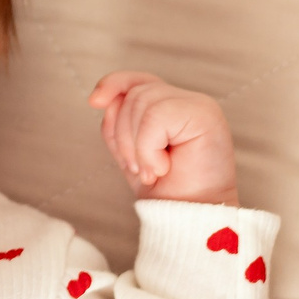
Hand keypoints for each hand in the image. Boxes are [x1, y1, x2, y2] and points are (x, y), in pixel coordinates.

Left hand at [92, 71, 237, 204]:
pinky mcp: (205, 114)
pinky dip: (149, 148)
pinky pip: (156, 116)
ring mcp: (198, 104)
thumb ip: (118, 124)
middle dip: (124, 136)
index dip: (113, 84)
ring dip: (138, 146)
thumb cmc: (166, 190)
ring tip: (153, 169)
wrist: (189, 217)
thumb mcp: (131, 152)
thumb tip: (103, 100)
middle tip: (141, 168)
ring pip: (142, 102)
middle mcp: (186, 100)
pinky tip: (163, 166)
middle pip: (134, 94)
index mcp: (171, 106)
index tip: (94, 102)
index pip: (137, 80)